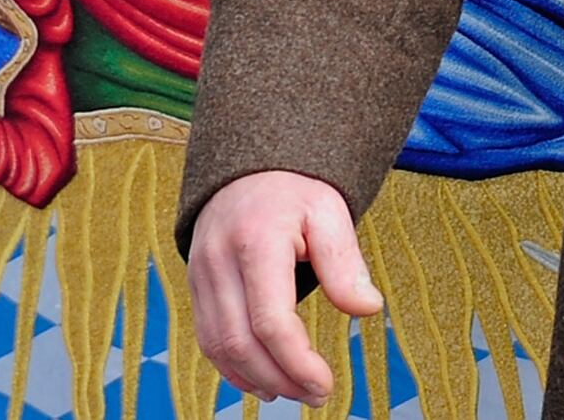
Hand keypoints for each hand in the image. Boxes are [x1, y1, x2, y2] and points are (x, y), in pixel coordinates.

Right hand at [189, 169, 382, 403]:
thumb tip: (367, 308)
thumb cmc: (292, 192)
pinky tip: (262, 380)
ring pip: (218, 347)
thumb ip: (345, 262)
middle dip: (280, 379)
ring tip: (294, 391)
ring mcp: (201, 274)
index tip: (325, 383)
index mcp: (256, 239)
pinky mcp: (196, 286)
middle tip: (316, 394)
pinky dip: (233, 367)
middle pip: (240, 342)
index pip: (270, 320)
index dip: (297, 362)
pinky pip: (207, 338)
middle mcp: (219, 260)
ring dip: (256, 380)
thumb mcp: (329, 211)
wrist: (248, 170)